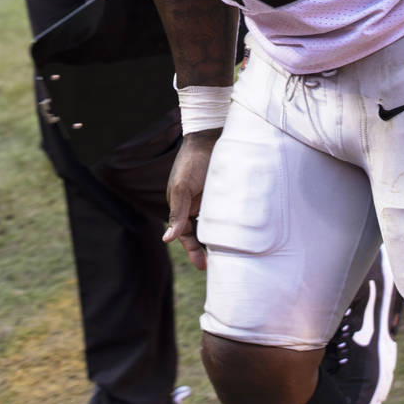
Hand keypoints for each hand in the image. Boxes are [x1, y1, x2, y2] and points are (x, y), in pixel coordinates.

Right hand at [163, 129, 220, 270]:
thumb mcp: (182, 188)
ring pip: (213, 223)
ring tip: (231, 253)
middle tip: (220, 265)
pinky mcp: (221, 192)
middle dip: (206, 248)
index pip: (184, 234)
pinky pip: (224, 212)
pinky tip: (237, 231)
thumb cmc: (191, 162)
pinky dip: (228, 222)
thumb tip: (166, 239)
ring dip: (219, 236)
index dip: (193, 250)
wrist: (209, 137)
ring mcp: (207, 198)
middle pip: (199, 232)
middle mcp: (192, 204)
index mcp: (179, 206)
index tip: (203, 266)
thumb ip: (177, 214)